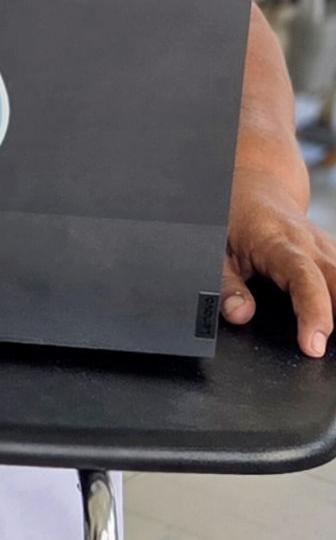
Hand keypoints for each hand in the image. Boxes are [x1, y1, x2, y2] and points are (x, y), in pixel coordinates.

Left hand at [222, 168, 335, 357]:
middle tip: (326, 351)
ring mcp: (326, 248)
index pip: (304, 278)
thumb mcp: (215, 249)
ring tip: (334, 341)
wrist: (254, 187)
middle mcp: (309, 244)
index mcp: (277, 242)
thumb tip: (240, 315)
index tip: (314, 345)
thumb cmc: (231, 219)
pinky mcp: (333, 254)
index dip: (313, 312)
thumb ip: (225, 284)